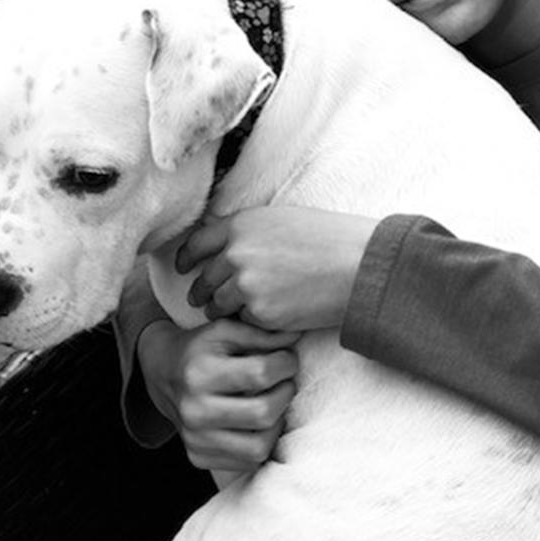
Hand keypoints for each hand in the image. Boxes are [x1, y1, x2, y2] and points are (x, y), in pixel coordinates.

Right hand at [137, 318, 298, 473]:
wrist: (161, 373)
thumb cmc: (200, 349)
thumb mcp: (225, 330)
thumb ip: (261, 333)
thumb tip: (295, 339)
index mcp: (199, 373)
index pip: (261, 373)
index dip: (286, 364)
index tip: (286, 360)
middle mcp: (194, 410)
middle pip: (263, 414)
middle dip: (285, 394)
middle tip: (284, 382)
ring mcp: (194, 439)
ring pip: (259, 447)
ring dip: (277, 424)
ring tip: (273, 404)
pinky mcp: (198, 457)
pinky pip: (247, 462)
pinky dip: (261, 442)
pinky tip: (256, 423)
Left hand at [176, 206, 377, 330]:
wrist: (356, 265)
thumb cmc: (329, 238)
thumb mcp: (280, 220)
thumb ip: (248, 232)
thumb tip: (225, 246)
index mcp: (240, 226)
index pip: (196, 244)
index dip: (186, 259)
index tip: (183, 269)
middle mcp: (236, 254)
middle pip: (204, 279)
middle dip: (202, 292)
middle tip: (202, 300)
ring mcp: (246, 286)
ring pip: (218, 305)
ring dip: (223, 310)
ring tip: (236, 311)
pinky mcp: (260, 313)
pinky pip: (244, 321)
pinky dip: (252, 321)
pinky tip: (268, 315)